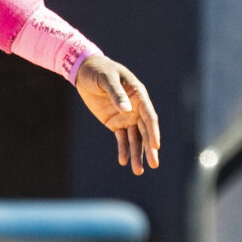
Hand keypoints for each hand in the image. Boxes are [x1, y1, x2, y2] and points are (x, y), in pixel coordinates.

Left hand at [75, 52, 161, 173]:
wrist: (85, 72)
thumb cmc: (99, 70)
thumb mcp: (107, 79)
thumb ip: (116, 93)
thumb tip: (126, 110)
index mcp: (139, 95)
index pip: (149, 116)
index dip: (154, 132)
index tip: (156, 146)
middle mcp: (136, 108)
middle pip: (145, 131)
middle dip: (149, 149)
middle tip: (154, 165)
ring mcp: (126, 117)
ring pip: (135, 138)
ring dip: (137, 154)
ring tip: (138, 171)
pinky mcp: (115, 123)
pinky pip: (122, 139)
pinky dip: (123, 150)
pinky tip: (124, 161)